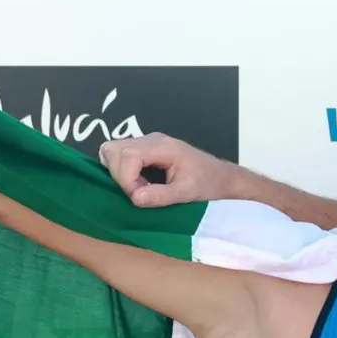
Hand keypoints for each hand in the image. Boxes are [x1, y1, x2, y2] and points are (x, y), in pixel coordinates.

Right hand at [98, 132, 234, 207]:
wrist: (222, 178)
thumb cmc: (208, 184)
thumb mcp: (186, 193)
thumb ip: (160, 196)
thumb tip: (134, 198)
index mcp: (162, 147)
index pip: (127, 155)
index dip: (126, 179)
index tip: (138, 197)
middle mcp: (152, 140)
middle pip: (114, 149)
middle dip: (119, 175)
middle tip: (138, 191)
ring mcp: (148, 142)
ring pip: (113, 150)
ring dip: (119, 172)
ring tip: (139, 187)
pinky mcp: (146, 150)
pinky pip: (122, 155)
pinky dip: (122, 170)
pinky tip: (140, 183)